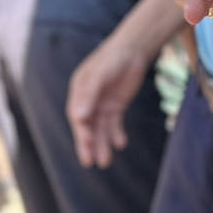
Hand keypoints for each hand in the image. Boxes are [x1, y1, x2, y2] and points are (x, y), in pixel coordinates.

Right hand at [67, 31, 151, 168]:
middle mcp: (88, 100)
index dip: (82, 132)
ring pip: (100, 129)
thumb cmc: (113, 59)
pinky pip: (114, 124)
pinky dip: (117, 134)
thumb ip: (89, 95)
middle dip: (89, 145)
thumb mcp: (100, 75)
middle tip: (90, 163)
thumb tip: (78, 118)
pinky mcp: (116, 106)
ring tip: (106, 162)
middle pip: (87, 126)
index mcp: (79, 92)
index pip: (78, 117)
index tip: (87, 145)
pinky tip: (121, 144)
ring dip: (102, 144)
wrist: (133, 49)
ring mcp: (102, 103)